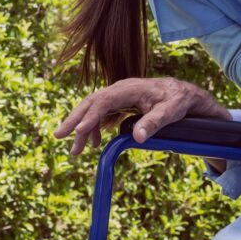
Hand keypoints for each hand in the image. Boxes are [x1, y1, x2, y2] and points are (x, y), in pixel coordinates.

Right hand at [54, 77, 230, 154]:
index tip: (78, 132)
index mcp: (129, 89)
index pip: (103, 101)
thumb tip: (137, 138)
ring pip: (94, 110)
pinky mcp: (120, 104)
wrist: (182, 94)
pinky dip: (94, 128)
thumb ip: (153, 123)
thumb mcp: (170, 112)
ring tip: (76, 150)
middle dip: (74, 120)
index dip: (90, 117)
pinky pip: (102, 115)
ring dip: (82, 128)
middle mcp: (120, 90)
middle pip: (91, 103)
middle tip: (59, 137)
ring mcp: (118, 96)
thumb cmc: (177, 100)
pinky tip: (94, 142)